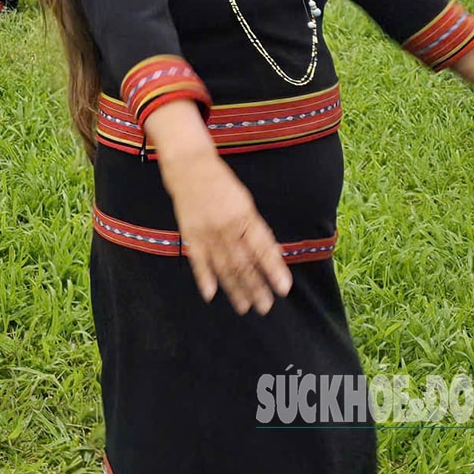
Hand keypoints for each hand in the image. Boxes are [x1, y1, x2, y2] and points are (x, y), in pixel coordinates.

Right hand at [161, 150, 291, 314]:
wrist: (189, 166)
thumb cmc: (221, 183)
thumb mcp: (245, 202)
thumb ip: (256, 229)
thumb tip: (274, 253)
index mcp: (245, 216)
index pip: (264, 249)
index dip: (275, 270)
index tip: (284, 288)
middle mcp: (227, 227)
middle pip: (244, 263)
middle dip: (256, 287)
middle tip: (265, 306)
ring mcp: (207, 232)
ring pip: (224, 266)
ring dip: (235, 288)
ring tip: (244, 307)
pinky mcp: (190, 234)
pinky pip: (198, 260)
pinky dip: (204, 278)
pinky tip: (211, 294)